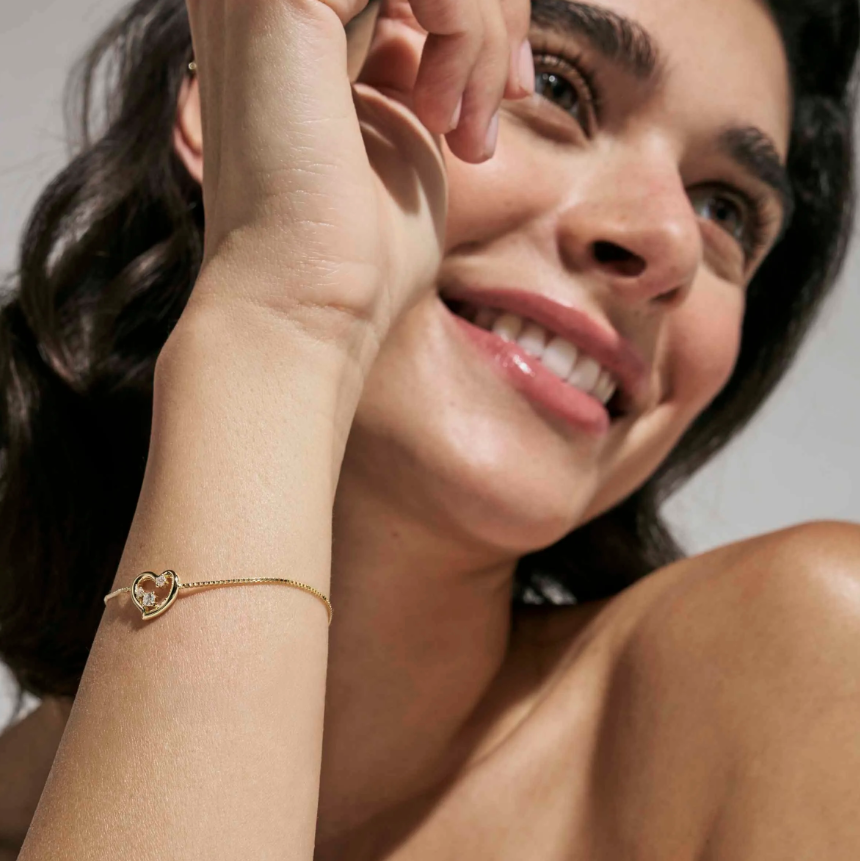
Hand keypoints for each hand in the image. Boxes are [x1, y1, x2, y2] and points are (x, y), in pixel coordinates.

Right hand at [181, 0, 532, 360]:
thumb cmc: (359, 245)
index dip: (477, 12)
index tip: (509, 89)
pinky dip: (464, 30)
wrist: (308, 307)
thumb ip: (422, 53)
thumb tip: (461, 13)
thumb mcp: (407, 125)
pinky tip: (440, 113)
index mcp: (288, 16)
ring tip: (467, 122)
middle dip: (489, 10)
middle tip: (503, 97)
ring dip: (480, 27)